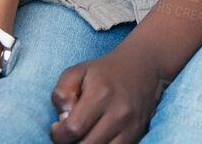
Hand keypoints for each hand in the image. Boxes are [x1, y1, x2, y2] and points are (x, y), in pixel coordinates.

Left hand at [49, 42, 166, 143]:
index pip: (72, 129)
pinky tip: (96, 137)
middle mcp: (118, 113)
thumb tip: (62, 118)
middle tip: (70, 132)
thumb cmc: (104, 71)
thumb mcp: (77, 71)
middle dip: (71, 143)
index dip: (58, 133)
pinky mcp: (137, 134)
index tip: (58, 126)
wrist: (143, 66)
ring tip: (83, 134)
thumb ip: (62, 93)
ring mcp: (130, 126)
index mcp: (101, 94)